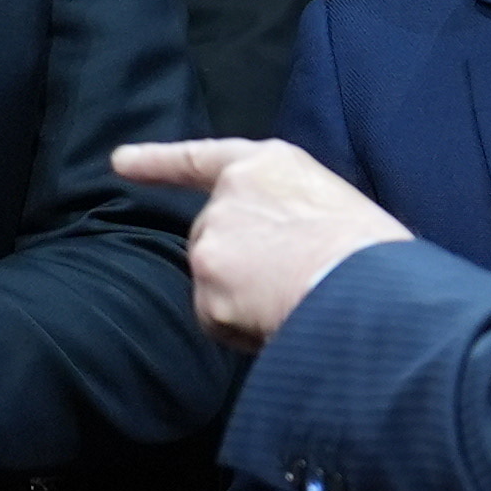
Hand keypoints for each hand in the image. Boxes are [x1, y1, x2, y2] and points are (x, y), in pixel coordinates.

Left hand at [114, 137, 409, 350]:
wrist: (368, 284)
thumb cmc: (371, 250)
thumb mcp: (331, 203)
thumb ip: (287, 213)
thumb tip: (278, 250)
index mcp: (267, 164)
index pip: (201, 159)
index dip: (158, 162)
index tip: (119, 162)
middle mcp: (228, 195)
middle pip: (212, 238)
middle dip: (237, 267)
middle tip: (290, 284)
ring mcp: (213, 239)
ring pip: (214, 283)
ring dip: (242, 300)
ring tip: (294, 302)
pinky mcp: (206, 285)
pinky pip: (217, 320)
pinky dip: (241, 330)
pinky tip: (278, 322)